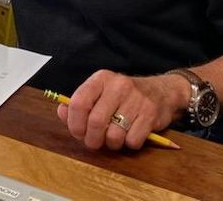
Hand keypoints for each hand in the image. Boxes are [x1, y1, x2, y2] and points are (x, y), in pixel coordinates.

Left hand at [56, 69, 188, 149]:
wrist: (160, 92)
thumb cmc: (123, 96)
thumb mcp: (100, 93)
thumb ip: (79, 104)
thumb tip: (61, 112)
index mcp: (101, 79)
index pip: (79, 102)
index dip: (74, 123)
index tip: (78, 132)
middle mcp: (118, 85)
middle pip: (95, 122)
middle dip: (92, 139)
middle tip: (95, 142)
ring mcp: (136, 99)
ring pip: (114, 136)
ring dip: (111, 144)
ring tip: (114, 137)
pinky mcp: (150, 114)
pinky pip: (132, 141)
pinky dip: (129, 144)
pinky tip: (131, 134)